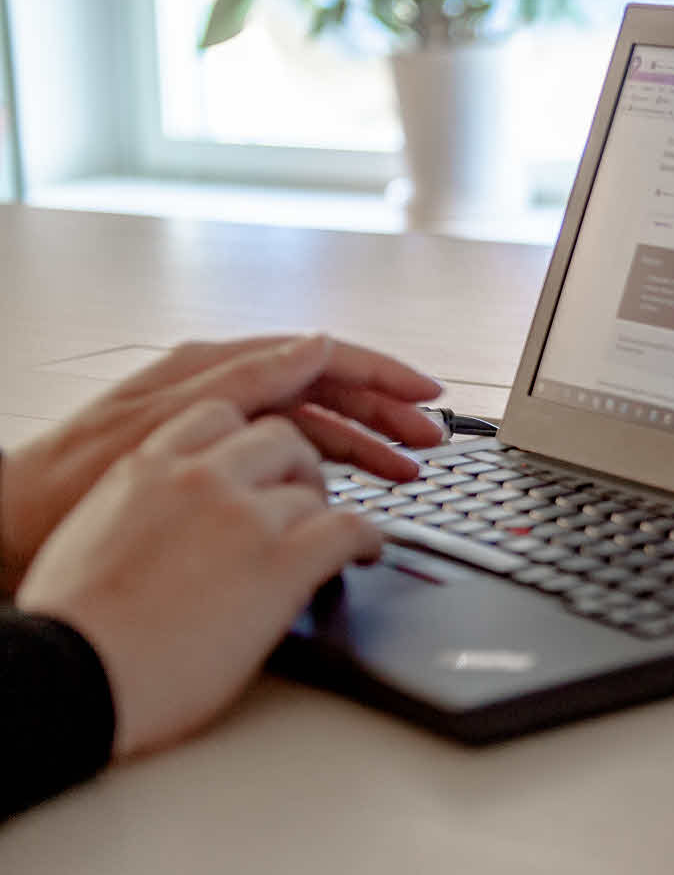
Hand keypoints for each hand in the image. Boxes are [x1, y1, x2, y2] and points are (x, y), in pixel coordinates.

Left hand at [0, 334, 439, 592]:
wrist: (7, 529)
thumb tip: (316, 345)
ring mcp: (215, 426)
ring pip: (309, 425)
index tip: (428, 397)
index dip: (383, 376)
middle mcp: (221, 391)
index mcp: (216, 370)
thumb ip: (247, 379)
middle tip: (429, 445)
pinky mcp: (208, 462)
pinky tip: (345, 489)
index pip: (322, 358)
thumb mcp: (168, 421)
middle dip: (384, 416)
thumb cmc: (68, 481)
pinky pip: (282, 453)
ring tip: (403, 474)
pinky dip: (322, 467)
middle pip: (325, 392)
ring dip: (361, 446)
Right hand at [15, 400, 382, 756]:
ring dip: (325, 512)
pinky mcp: (282, 562)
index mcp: (147, 467)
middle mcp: (200, 478)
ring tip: (328, 537)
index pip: (220, 416)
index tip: (262, 459)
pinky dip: (367, 539)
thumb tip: (173, 522)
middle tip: (302, 500)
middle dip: (298, 467)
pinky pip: (349, 529)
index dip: (251, 438)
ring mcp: (245, 516)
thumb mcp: (95, 533)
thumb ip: (144, 506)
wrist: (71, 672)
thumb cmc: (73, 625)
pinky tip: (366, 553)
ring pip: (315, 489)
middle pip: (282, 440)